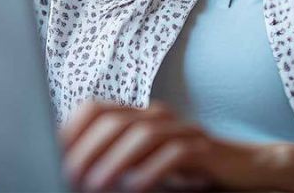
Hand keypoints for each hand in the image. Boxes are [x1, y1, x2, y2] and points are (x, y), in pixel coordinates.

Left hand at [58, 98, 271, 192]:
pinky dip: (152, 170)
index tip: (52, 151)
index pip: (97, 108)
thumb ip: (116, 160)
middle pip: (115, 120)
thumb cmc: (186, 171)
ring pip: (142, 134)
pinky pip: (174, 153)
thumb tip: (74, 170)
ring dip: (115, 161)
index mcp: (139, 115)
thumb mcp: (145, 164)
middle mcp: (157, 116)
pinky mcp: (202, 148)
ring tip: (95, 185)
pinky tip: (135, 187)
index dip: (73, 127)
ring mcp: (181, 129)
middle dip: (88, 148)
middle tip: (69, 174)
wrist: (241, 169)